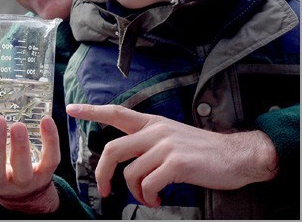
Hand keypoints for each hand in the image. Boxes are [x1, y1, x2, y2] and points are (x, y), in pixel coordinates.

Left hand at [66, 104, 277, 207]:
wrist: (236, 155)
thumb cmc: (202, 152)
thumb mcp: (171, 137)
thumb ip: (148, 144)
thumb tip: (127, 165)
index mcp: (152, 123)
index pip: (116, 112)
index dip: (91, 111)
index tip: (71, 109)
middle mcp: (155, 131)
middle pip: (113, 150)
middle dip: (103, 174)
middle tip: (106, 190)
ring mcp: (165, 145)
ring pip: (131, 173)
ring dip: (136, 192)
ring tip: (150, 196)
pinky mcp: (176, 163)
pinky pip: (148, 184)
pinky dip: (150, 197)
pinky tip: (159, 198)